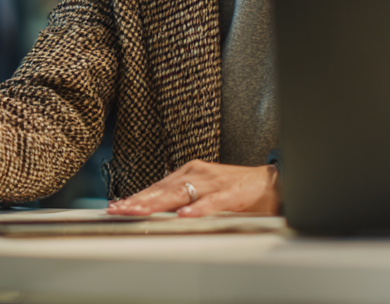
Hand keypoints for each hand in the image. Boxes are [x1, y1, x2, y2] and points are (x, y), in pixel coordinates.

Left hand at [107, 160, 279, 217]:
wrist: (272, 182)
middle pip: (162, 189)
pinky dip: (198, 209)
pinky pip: (212, 202)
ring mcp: (213, 182)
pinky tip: (184, 215)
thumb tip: (158, 211)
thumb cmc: (237, 189)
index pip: (156, 186)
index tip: (117, 206)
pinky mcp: (232, 192)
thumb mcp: (204, 192)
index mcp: (188, 173)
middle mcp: (197, 173)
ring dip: (158, 203)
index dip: (137, 197)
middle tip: (119, 210)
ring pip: (181, 193)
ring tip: (140, 211)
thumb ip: (183, 199)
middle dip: (139, 200)